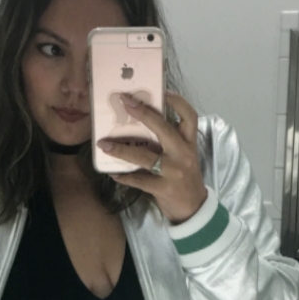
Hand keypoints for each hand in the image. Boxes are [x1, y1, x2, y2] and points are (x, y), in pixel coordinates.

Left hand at [97, 91, 206, 224]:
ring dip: (121, 150)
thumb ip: (170, 141)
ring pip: (144, 157)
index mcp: (189, 143)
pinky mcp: (163, 188)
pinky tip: (112, 173)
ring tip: (104, 145)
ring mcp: (173, 172)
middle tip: (125, 102)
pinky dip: (124, 177)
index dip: (178, 102)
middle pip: (163, 129)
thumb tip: (142, 123)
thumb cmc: (185, 178)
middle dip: (143, 114)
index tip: (162, 91)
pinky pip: (139, 180)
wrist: (194, 208)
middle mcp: (183, 154)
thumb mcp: (184, 156)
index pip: (190, 117)